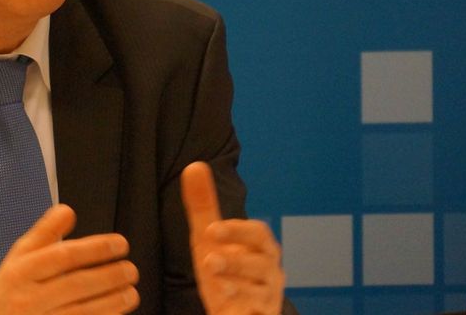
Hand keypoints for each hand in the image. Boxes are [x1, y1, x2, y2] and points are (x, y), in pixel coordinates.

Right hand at [0, 204, 139, 314]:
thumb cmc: (8, 290)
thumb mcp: (18, 256)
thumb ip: (45, 233)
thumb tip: (68, 211)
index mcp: (21, 271)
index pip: (63, 256)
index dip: (95, 249)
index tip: (120, 245)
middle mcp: (29, 299)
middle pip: (76, 285)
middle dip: (109, 276)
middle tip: (131, 269)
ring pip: (82, 312)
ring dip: (112, 302)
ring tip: (130, 292)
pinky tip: (116, 313)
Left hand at [181, 162, 284, 314]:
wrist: (232, 312)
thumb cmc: (224, 273)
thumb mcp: (208, 240)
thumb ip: (203, 206)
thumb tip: (195, 166)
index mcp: (260, 249)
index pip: (258, 234)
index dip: (237, 230)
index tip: (211, 229)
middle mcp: (270, 271)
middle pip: (263, 261)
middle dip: (237, 258)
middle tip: (210, 258)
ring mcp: (267, 297)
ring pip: (261, 289)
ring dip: (236, 281)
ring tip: (212, 273)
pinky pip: (258, 311)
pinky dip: (242, 303)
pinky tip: (222, 298)